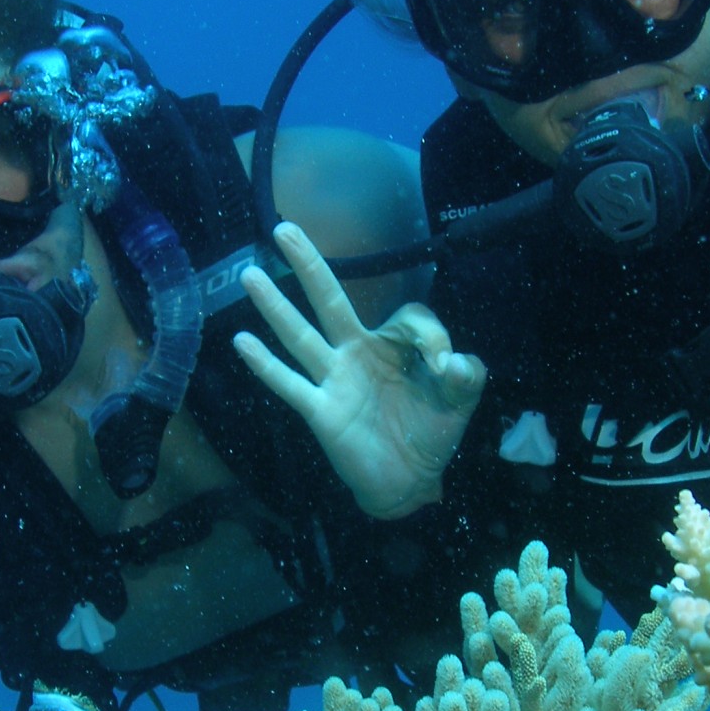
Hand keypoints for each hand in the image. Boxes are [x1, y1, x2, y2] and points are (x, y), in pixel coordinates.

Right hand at [234, 222, 485, 518]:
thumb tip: (452, 361)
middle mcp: (358, 353)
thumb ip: (467, 375)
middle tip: (285, 227)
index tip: (445, 366)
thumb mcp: (460, 401)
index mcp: (392, 345)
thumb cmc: (429, 433)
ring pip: (302, 336)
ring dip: (277, 306)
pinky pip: (291, 384)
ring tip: (251, 273)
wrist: (409, 483)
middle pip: (331, 300)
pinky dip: (266, 365)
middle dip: (309, 264)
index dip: (430, 335)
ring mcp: (335, 380)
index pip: (407, 317)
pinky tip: (242, 342)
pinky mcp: (323, 411)